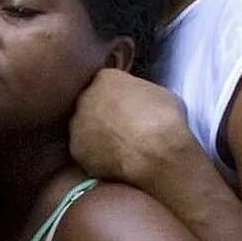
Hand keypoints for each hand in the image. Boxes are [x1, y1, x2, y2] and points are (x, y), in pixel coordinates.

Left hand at [68, 68, 199, 196]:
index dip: (118, 97)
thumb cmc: (164, 120)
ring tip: (119, 148)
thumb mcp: (161, 95)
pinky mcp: (77, 150)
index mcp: (106, 78)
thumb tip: (143, 104)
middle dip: (104, 114)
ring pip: (85, 128)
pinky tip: (114, 162)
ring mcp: (78, 124)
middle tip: (122, 128)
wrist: (156, 153)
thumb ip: (142, 95)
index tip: (128, 108)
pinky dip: (97, 157)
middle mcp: (86, 97)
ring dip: (98, 136)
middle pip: (91, 104)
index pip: (107, 83)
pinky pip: (86, 152)